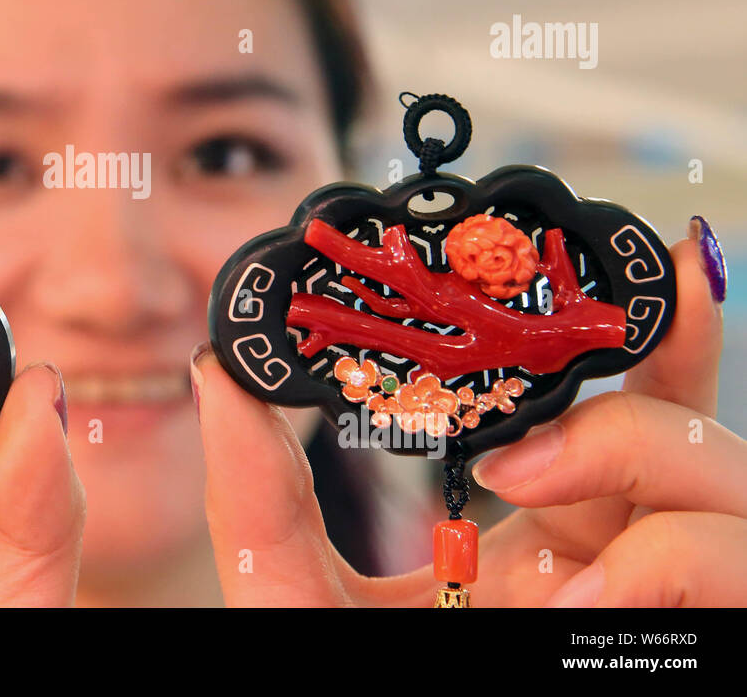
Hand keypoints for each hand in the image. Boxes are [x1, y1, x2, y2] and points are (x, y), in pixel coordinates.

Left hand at [192, 223, 740, 605]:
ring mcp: (663, 607)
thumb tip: (218, 372)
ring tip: (528, 496)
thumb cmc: (353, 678)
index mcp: (542, 532)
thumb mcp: (295, 598)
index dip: (640, 328)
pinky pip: (735, 568)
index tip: (627, 258)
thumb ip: (256, 494)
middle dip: (637, 393)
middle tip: (525, 437)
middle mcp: (618, 559)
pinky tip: (583, 602)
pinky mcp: (698, 646)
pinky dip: (674, 562)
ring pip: (726, 483)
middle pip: (689, 427)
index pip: (617, 403)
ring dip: (636, 462)